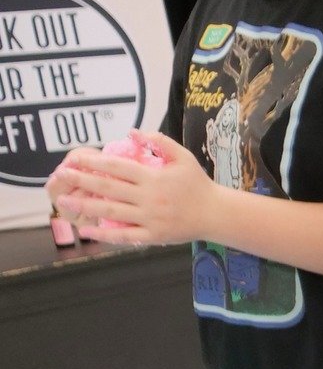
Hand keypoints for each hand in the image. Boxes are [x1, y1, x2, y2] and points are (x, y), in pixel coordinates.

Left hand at [54, 132, 221, 245]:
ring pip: (111, 212)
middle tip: (60, 176)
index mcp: (154, 177)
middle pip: (109, 188)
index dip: (94, 162)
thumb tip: (132, 131)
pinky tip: (86, 231)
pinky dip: (104, 234)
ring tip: (64, 201)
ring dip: (85, 206)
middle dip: (82, 181)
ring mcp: (150, 218)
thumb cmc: (198, 184)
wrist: (216, 214)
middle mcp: (149, 198)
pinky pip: (125, 236)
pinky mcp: (153, 236)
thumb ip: (159, 142)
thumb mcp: (183, 157)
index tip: (75, 158)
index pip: (117, 167)